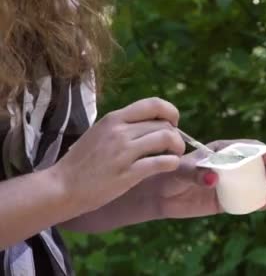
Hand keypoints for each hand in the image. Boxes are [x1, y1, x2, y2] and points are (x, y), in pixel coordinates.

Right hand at [52, 97, 184, 215]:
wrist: (61, 187)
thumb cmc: (81, 162)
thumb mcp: (100, 133)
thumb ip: (123, 126)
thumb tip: (152, 124)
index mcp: (114, 118)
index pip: (154, 104)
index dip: (170, 112)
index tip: (173, 124)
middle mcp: (120, 131)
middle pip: (164, 124)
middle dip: (176, 135)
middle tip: (175, 147)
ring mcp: (124, 152)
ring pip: (167, 139)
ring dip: (178, 147)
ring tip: (175, 156)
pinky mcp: (128, 173)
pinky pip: (162, 162)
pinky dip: (172, 163)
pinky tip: (170, 166)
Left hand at [142, 139, 265, 218]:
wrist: (159, 195)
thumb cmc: (169, 174)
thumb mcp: (181, 171)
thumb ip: (196, 173)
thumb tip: (213, 179)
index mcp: (221, 152)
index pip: (245, 147)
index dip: (260, 150)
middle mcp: (229, 167)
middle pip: (256, 166)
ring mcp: (230, 185)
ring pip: (255, 185)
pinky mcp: (226, 202)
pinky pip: (246, 202)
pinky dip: (258, 203)